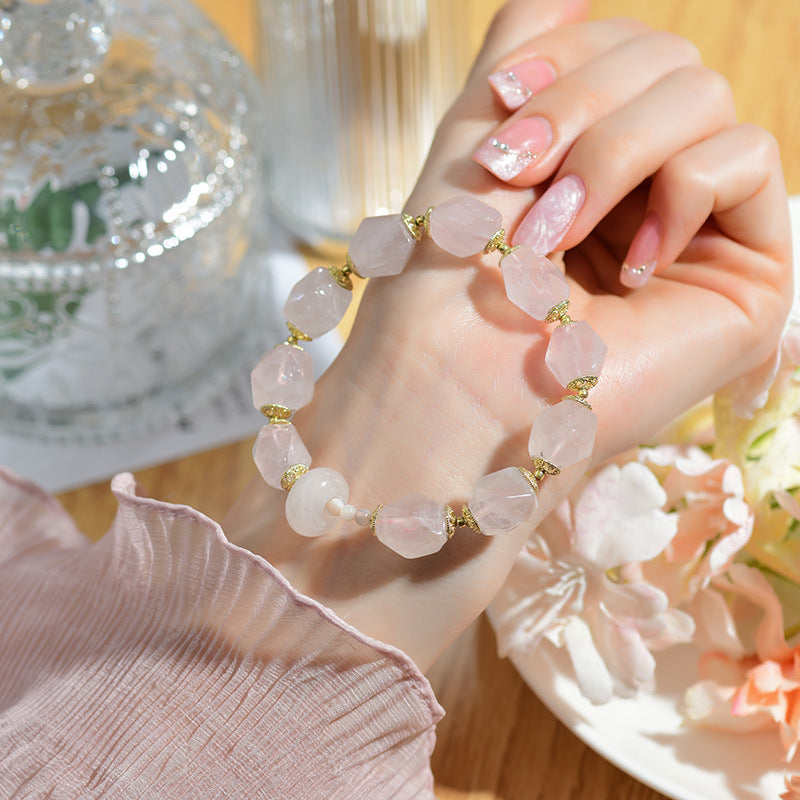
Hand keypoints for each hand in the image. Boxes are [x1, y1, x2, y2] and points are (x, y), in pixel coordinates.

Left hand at [224, 0, 792, 671]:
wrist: (456, 382)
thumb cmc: (449, 272)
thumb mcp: (478, 132)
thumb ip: (529, 44)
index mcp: (587, 158)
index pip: (620, 45)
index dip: (567, 59)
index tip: (502, 110)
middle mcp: (647, 187)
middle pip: (666, 59)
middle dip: (581, 110)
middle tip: (519, 182)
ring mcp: (697, 229)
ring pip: (704, 99)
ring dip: (616, 154)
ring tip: (557, 236)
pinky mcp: (745, 271)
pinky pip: (746, 159)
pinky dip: (678, 193)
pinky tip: (626, 272)